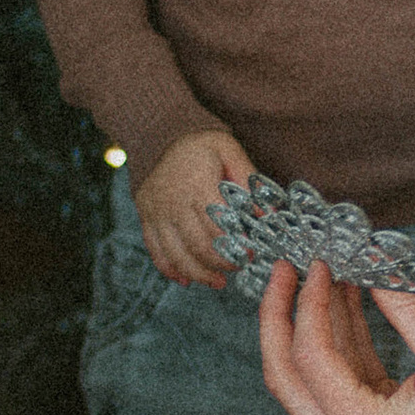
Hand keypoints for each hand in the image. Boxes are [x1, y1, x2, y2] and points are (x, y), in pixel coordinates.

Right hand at [135, 127, 252, 287]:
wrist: (157, 132)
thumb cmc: (199, 143)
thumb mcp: (229, 150)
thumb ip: (249, 180)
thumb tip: (268, 212)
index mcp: (198, 185)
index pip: (219, 227)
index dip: (237, 247)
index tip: (252, 255)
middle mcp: (174, 202)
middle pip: (198, 246)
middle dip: (222, 264)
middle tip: (238, 268)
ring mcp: (156, 212)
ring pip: (176, 255)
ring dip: (199, 274)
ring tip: (218, 282)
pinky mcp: (145, 217)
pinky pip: (156, 251)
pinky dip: (171, 269)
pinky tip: (187, 279)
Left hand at [259, 263, 414, 414]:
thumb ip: (405, 307)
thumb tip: (374, 266)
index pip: (311, 357)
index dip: (311, 303)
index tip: (320, 263)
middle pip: (286, 376)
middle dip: (280, 318)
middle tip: (285, 270)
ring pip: (308, 380)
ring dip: (314, 326)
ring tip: (325, 275)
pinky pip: (339, 384)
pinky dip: (340, 344)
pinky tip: (348, 303)